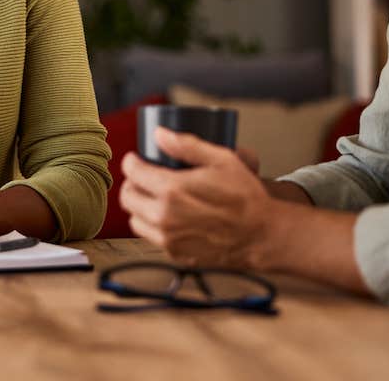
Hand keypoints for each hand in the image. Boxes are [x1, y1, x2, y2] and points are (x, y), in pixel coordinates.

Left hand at [120, 127, 271, 268]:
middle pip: (128, 197)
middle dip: (132, 183)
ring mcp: (169, 239)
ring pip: (134, 220)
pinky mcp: (175, 255)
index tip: (136, 158)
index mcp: (173, 190)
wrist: (260, 235)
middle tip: (143, 176)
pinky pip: (151, 237)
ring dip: (140, 206)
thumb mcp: (221, 160)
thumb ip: (187, 145)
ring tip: (154, 196)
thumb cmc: (244, 196)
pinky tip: (169, 216)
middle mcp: (165, 217)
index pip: (133, 172)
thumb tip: (160, 134)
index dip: (132, 161)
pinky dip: (153, 225)